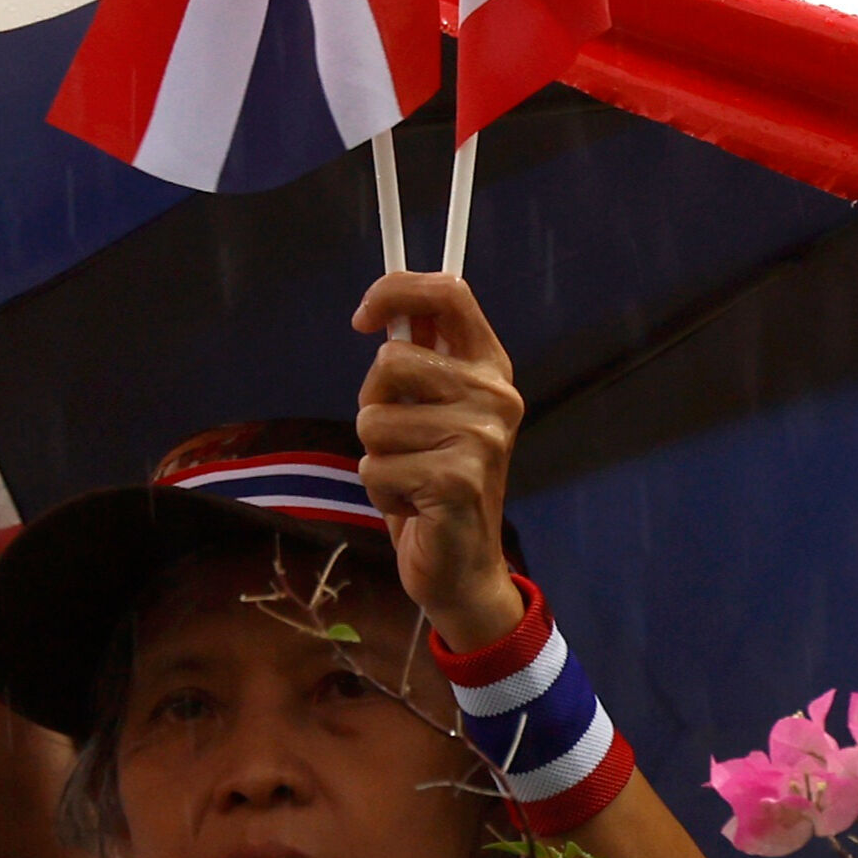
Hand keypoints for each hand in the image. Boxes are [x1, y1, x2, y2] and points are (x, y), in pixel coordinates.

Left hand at [351, 274, 528, 653]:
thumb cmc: (433, 481)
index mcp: (491, 368)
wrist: (462, 568)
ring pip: (373, 418)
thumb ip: (418, 362)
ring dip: (375, 454)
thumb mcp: (432, 411)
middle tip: (402, 440)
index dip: (397, 290)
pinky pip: (374, 466)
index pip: (449, 293)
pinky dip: (378, 490)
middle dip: (374, 402)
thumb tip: (379, 312)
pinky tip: (412, 505)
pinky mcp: (456, 480)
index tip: (362, 319)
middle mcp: (495, 396)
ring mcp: (481, 438)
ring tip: (409, 477)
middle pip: (391, 360)